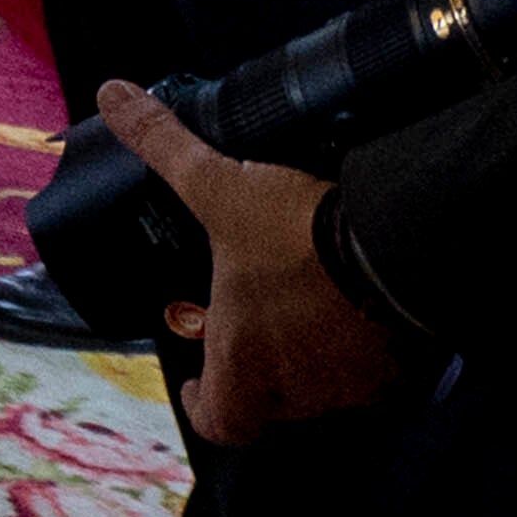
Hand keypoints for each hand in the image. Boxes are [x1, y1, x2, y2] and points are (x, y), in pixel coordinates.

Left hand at [88, 80, 398, 433]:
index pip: (218, 419)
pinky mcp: (403, 365)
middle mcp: (297, 386)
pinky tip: (360, 300)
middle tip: (253, 319)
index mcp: (245, 363)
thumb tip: (113, 97)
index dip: (202, 403)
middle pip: (271, 399)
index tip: (195, 379)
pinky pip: (378, 368)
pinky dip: (364, 343)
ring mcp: (354, 380)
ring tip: (306, 301)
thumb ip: (165, 146)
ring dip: (310, 352)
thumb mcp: (220, 186)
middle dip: (258, 364)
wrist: (397, 244)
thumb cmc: (297, 235)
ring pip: (325, 384)